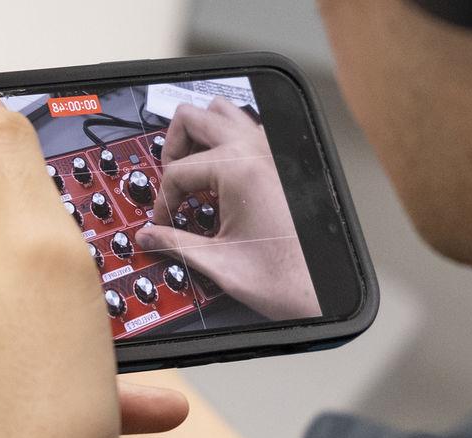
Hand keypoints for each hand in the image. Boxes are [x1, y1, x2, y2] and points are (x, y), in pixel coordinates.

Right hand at [137, 97, 321, 319]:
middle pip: (193, 117)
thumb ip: (176, 243)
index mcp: (240, 169)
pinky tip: (221, 175)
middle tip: (172, 183)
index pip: (178, 169)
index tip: (164, 222)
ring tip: (193, 169)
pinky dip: (227, 141)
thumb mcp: (218, 262)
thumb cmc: (286, 277)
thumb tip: (148, 235)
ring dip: (199, 134)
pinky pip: (247, 130)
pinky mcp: (283, 161)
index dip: (164, 200)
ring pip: (222, 113)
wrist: (323, 291)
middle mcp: (258, 149)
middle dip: (172, 150)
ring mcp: (273, 150)